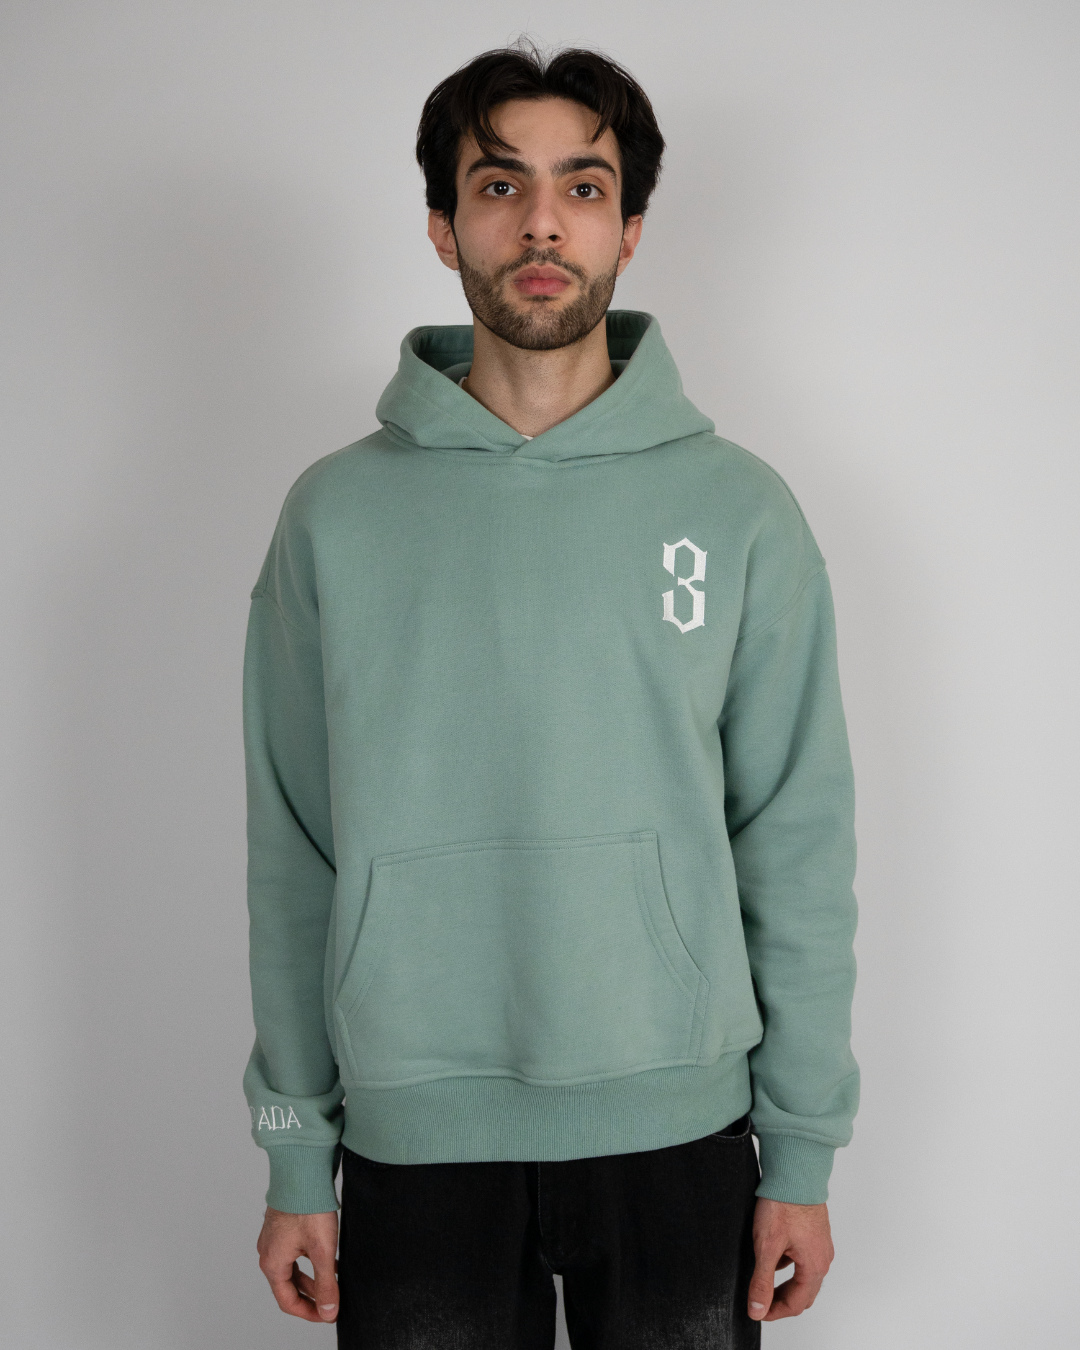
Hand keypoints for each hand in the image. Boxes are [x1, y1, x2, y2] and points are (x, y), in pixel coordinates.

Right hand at [256, 1206, 339, 1322]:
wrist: (301, 1170)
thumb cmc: (308, 1206)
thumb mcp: (322, 1250)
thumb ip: (326, 1284)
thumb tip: (328, 1311)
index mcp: (272, 1263)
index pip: (287, 1301)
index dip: (308, 1313)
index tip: (327, 1315)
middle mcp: (268, 1252)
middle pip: (288, 1286)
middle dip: (310, 1297)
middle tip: (330, 1302)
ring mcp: (273, 1238)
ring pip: (291, 1269)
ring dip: (310, 1278)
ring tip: (332, 1282)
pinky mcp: (282, 1226)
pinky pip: (293, 1253)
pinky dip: (309, 1261)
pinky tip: (328, 1258)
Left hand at [747, 1197, 833, 1321]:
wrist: (795, 1172)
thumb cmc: (783, 1205)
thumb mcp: (767, 1247)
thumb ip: (762, 1281)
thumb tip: (757, 1310)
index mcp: (814, 1267)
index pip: (796, 1304)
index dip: (774, 1312)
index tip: (756, 1311)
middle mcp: (823, 1259)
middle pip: (804, 1294)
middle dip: (782, 1301)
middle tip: (760, 1300)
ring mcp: (821, 1245)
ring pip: (804, 1276)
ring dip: (786, 1283)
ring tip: (763, 1278)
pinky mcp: (815, 1232)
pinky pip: (804, 1259)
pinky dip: (789, 1265)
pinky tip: (772, 1254)